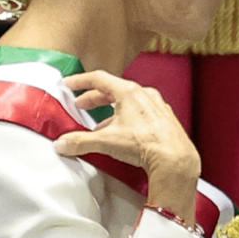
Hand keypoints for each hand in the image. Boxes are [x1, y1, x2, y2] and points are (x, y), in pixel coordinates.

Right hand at [56, 72, 200, 222]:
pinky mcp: (164, 119)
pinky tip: (123, 133)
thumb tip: (63, 144)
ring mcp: (156, 106)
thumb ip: (81, 141)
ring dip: (111, 111)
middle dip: (94, 98)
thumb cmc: (145, 143)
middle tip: (81, 104)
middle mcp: (144, 94)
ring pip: (128, 102)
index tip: (70, 83)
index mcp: (129, 92)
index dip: (80, 80)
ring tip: (100, 125)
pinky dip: (127, 118)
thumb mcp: (106, 141)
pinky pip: (141, 113)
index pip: (99, 78)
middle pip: (113, 89)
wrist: (175, 158)